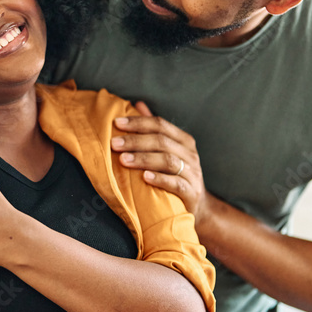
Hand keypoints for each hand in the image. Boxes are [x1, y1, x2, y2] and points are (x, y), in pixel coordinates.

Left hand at [110, 102, 206, 217]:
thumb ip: (153, 129)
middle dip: (135, 141)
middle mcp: (190, 154)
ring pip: (168, 161)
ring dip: (143, 159)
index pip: (160, 125)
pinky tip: (145, 178)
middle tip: (114, 143)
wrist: (198, 207)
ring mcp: (192, 173)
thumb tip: (138, 104)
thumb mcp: (167, 151)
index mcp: (183, 140)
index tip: (117, 123)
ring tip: (123, 160)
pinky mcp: (192, 192)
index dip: (138, 122)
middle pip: (162, 141)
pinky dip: (160, 179)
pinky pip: (176, 183)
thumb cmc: (175, 175)